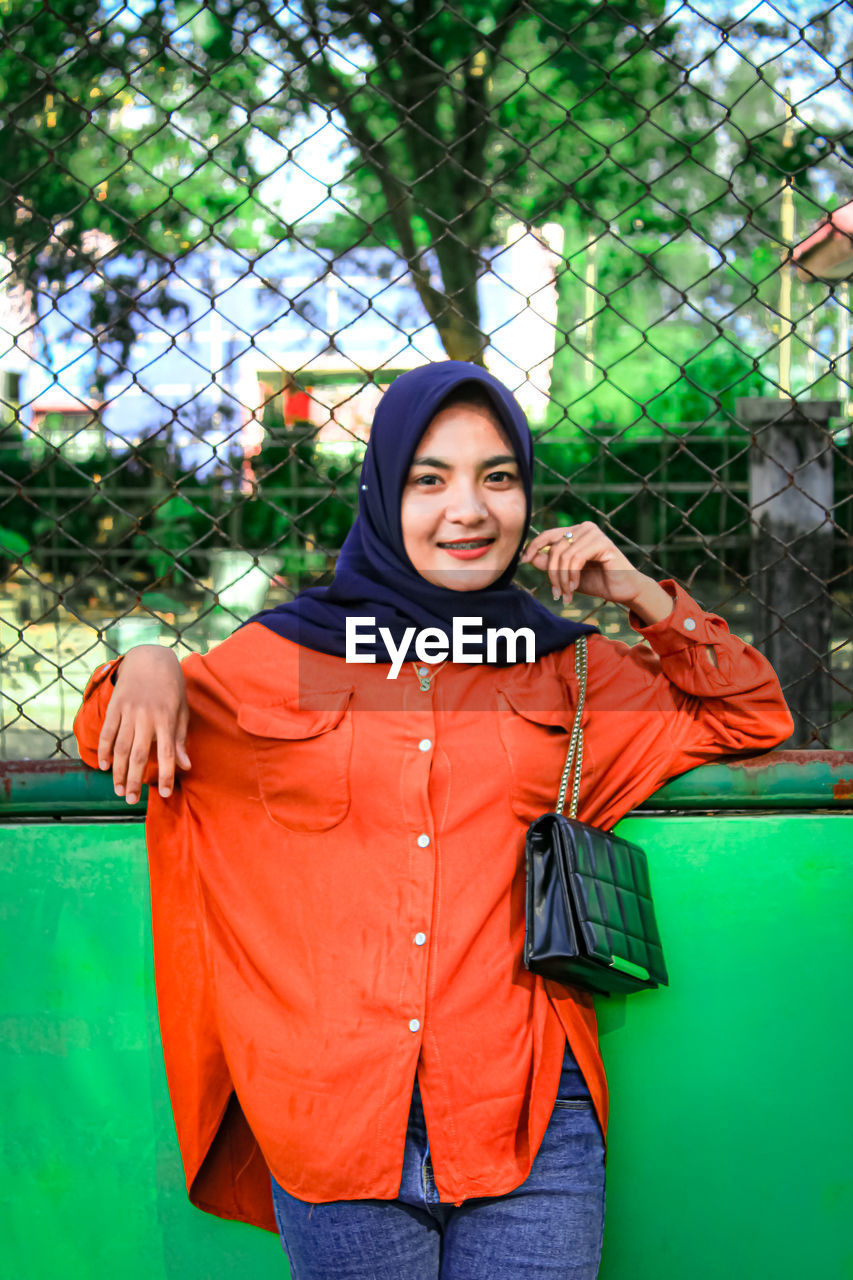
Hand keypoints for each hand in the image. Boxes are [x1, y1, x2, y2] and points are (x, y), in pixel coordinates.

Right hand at [97, 645, 189, 804]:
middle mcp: (147, 717)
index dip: (166, 775)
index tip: (165, 794)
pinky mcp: (115, 706)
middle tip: (131, 800)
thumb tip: (185, 766)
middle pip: (139, 755)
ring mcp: (129, 711)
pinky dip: (104, 750)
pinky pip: (108, 732)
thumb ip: (180, 739)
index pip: (167, 754)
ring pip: (121, 748)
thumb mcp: (181, 711)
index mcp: (167, 719)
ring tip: (119, 790)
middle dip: (135, 780)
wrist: (150, 658)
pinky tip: (105, 766)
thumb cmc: (171, 687)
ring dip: (119, 772)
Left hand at [520, 522, 673, 627]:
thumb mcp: (567, 575)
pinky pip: (576, 558)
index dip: (533, 546)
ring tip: (566, 594)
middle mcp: (584, 528)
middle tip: (556, 593)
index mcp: (575, 532)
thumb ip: (550, 565)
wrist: (624, 590)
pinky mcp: (602, 543)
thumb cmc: (598, 581)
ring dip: (562, 578)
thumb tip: (531, 557)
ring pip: (564, 555)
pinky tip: (574, 588)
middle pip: (554, 547)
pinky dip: (572, 576)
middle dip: (552, 574)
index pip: (547, 535)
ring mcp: (594, 533)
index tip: (524, 561)